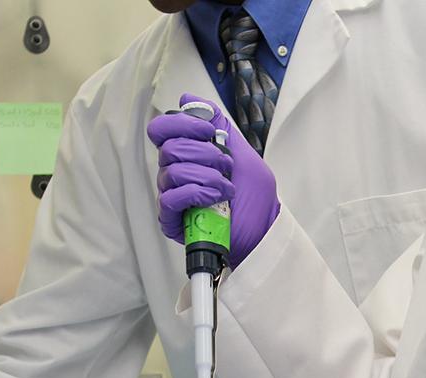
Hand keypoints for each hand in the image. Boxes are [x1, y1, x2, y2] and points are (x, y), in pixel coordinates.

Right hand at [147, 93, 279, 266]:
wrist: (263, 230)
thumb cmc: (254, 196)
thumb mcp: (241, 152)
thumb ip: (217, 125)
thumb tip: (187, 98)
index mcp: (186, 154)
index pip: (161, 129)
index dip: (181, 124)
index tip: (207, 131)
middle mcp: (174, 173)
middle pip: (168, 148)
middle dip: (204, 153)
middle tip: (226, 165)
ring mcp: (173, 197)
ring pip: (172, 171)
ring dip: (206, 175)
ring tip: (226, 187)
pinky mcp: (173, 220)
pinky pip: (170, 198)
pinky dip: (196, 193)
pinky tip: (215, 198)